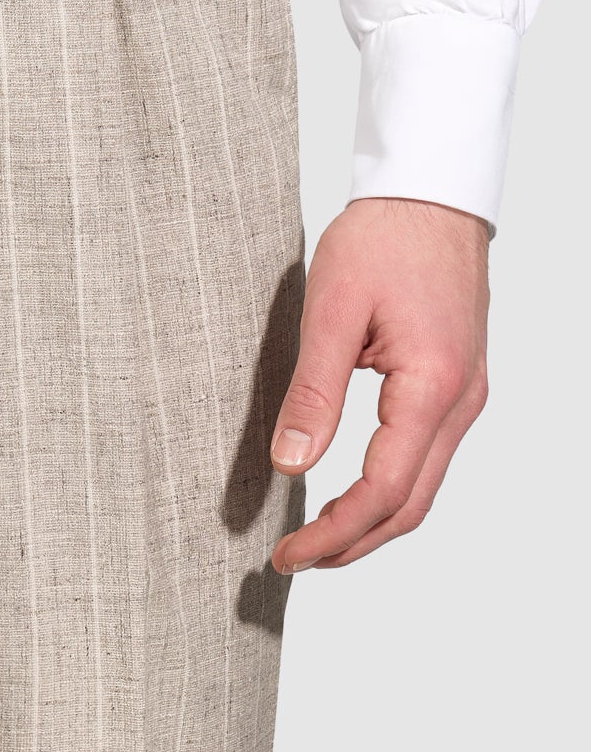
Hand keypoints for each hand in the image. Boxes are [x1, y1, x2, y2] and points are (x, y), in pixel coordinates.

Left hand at [269, 197, 489, 572]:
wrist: (431, 191)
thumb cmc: (383, 238)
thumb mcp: (331, 312)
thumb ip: (312, 394)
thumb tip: (290, 464)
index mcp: (431, 387)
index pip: (382, 492)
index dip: (333, 533)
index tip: (286, 553)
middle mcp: (460, 401)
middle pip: (409, 507)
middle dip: (351, 543)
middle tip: (293, 559)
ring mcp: (465, 397)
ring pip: (421, 490)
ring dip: (370, 524)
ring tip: (315, 540)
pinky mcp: (456, 388)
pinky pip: (425, 460)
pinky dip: (388, 493)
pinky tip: (348, 497)